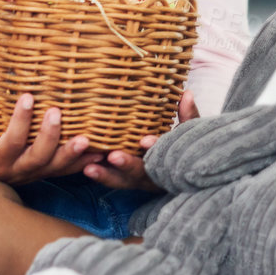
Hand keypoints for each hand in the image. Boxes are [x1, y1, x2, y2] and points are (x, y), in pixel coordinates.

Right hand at [0, 83, 103, 184]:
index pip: (9, 143)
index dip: (20, 122)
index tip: (28, 96)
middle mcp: (15, 171)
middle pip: (37, 159)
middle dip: (50, 137)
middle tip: (57, 112)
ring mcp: (31, 174)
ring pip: (55, 168)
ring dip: (72, 154)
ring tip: (87, 138)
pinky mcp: (43, 172)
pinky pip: (65, 170)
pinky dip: (83, 162)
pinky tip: (100, 152)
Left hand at [84, 91, 200, 190]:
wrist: (180, 171)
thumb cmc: (184, 147)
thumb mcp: (190, 132)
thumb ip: (188, 116)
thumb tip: (187, 93)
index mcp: (171, 162)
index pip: (164, 155)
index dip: (156, 147)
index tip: (145, 140)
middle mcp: (155, 175)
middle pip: (141, 173)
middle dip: (127, 165)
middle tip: (113, 156)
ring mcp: (139, 180)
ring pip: (123, 181)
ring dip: (106, 175)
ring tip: (89, 168)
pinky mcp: (125, 180)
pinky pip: (112, 180)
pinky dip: (100, 175)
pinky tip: (85, 168)